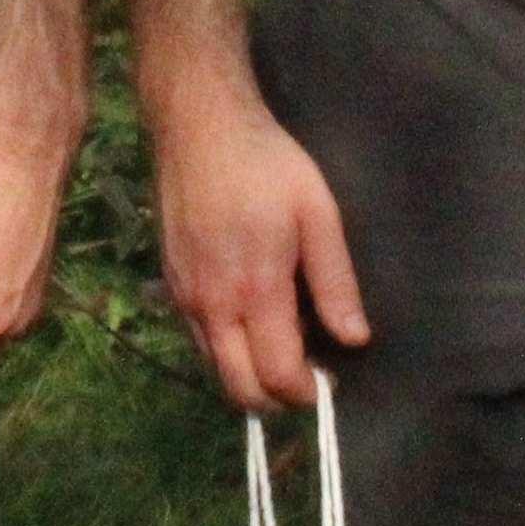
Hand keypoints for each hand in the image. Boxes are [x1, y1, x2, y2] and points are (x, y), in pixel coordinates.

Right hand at [148, 81, 368, 415]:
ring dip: (250, 372)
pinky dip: (228, 347)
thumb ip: (335, 282)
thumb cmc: (267, 164)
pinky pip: (200, 339)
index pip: (276, 376)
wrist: (199, 126)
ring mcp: (185, 298)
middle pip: (239, 391)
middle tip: (307, 371)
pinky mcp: (171, 284)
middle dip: (277, 398)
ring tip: (283, 336)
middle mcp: (212, 306)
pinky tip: (252, 312)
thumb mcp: (318, 214)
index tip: (329, 378)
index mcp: (254, 291)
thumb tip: (353, 339)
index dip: (307, 392)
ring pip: (216, 369)